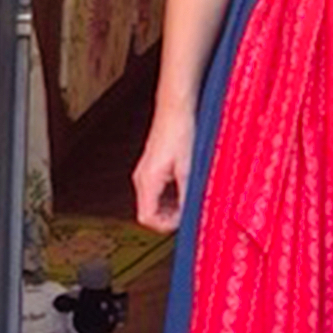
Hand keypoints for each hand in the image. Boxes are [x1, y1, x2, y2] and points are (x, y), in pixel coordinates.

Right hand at [132, 106, 195, 232]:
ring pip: (152, 201)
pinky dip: (168, 194)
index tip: (182, 222)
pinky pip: (155, 189)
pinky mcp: (151, 164)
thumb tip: (190, 214)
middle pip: (148, 211)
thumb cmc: (179, 131)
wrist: (175, 107)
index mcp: (147, 180)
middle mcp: (142, 177)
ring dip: (169, 206)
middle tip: (187, 214)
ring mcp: (145, 170)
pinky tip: (184, 187)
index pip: (147, 217)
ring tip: (188, 201)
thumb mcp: (187, 168)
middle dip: (167, 217)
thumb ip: (187, 194)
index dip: (164, 225)